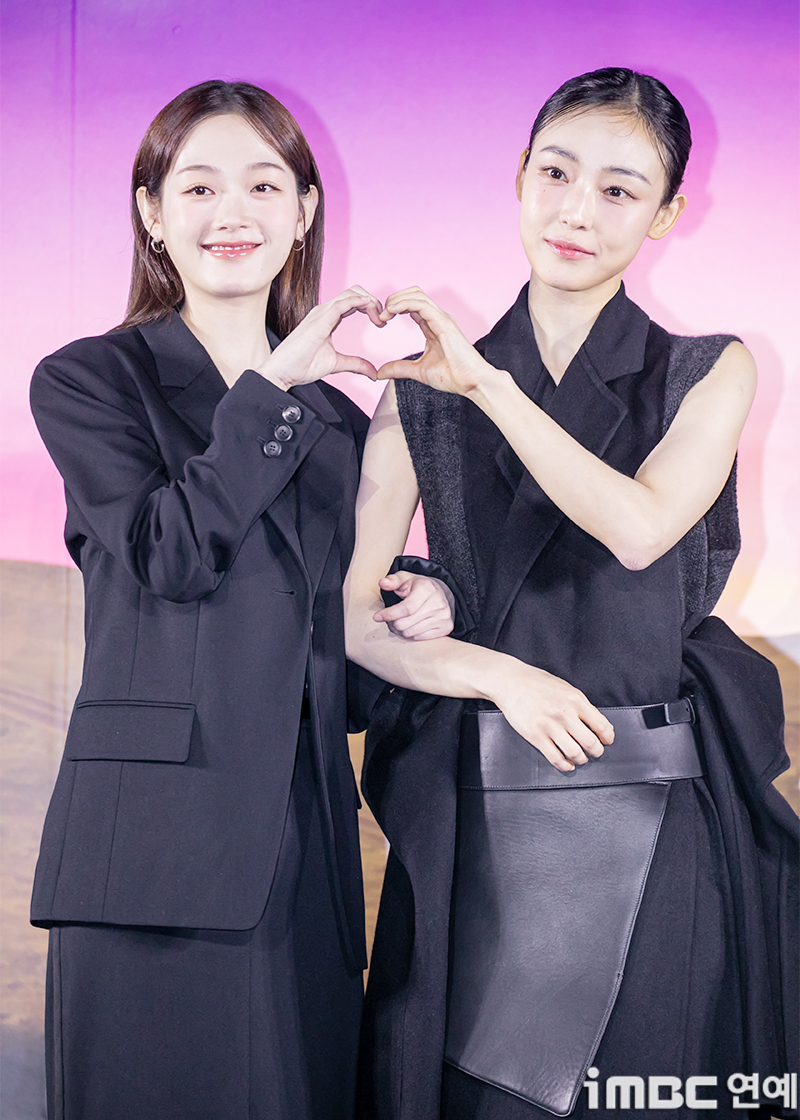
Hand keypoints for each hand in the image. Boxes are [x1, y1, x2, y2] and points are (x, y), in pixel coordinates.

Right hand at [257, 286, 383, 389]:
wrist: (281, 372)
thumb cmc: (300, 366)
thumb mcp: (336, 364)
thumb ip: (355, 364)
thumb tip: (374, 373)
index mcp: (327, 319)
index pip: (353, 302)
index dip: (370, 307)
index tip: (381, 323)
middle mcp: (324, 312)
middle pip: (354, 292)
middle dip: (373, 302)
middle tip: (383, 320)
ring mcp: (321, 313)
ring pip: (351, 293)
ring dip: (370, 302)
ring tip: (380, 319)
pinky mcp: (319, 320)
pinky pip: (343, 302)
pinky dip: (360, 302)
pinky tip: (371, 311)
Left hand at [373, 573, 455, 640]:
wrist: (443, 594)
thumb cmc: (419, 587)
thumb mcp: (405, 578)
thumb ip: (392, 580)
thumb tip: (382, 583)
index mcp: (427, 589)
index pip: (406, 608)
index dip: (389, 614)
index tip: (377, 616)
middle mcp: (438, 604)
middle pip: (406, 623)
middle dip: (392, 623)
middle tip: (388, 620)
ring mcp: (444, 617)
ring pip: (411, 633)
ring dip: (400, 630)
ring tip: (398, 622)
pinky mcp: (446, 628)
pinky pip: (420, 638)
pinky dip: (410, 634)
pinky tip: (409, 626)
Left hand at [376, 286, 499, 397]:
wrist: (472, 383)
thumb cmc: (452, 376)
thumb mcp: (418, 371)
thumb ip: (399, 369)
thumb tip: (379, 373)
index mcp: (432, 325)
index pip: (411, 305)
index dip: (394, 307)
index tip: (381, 320)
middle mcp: (437, 318)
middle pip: (413, 293)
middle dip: (394, 298)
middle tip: (380, 314)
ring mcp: (441, 318)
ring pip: (416, 294)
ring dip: (396, 299)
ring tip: (384, 313)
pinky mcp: (444, 322)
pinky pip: (421, 304)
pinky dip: (404, 304)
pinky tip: (391, 312)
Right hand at [491, 662, 614, 772]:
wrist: (511, 681)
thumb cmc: (538, 683)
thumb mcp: (566, 688)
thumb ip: (581, 705)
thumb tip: (598, 723)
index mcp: (576, 700)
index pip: (601, 725)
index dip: (608, 737)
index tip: (607, 741)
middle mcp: (565, 714)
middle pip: (591, 743)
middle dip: (597, 752)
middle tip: (596, 752)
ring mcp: (549, 726)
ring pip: (575, 753)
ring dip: (581, 759)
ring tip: (580, 758)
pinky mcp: (535, 736)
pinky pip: (555, 758)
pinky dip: (565, 765)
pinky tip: (567, 764)